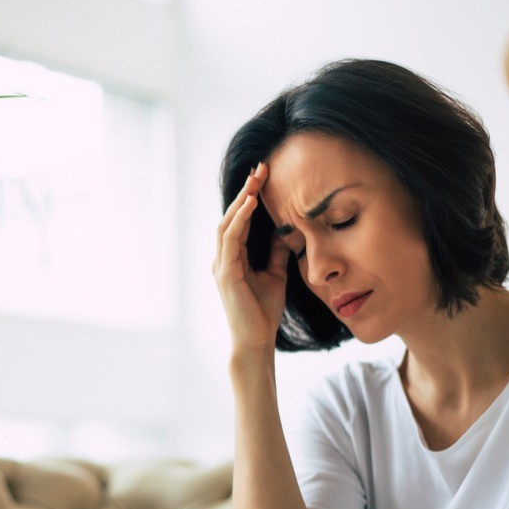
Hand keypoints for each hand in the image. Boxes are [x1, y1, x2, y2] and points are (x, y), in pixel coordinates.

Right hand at [212, 162, 290, 354]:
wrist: (257, 341)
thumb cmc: (263, 312)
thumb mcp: (275, 275)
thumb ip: (276, 254)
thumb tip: (287, 232)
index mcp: (232, 258)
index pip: (239, 220)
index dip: (250, 197)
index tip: (265, 175)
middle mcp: (222, 259)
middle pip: (230, 215)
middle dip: (245, 190)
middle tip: (261, 167)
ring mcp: (221, 266)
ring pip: (227, 223)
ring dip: (241, 199)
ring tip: (256, 179)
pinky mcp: (225, 273)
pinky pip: (230, 239)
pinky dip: (240, 218)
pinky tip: (251, 203)